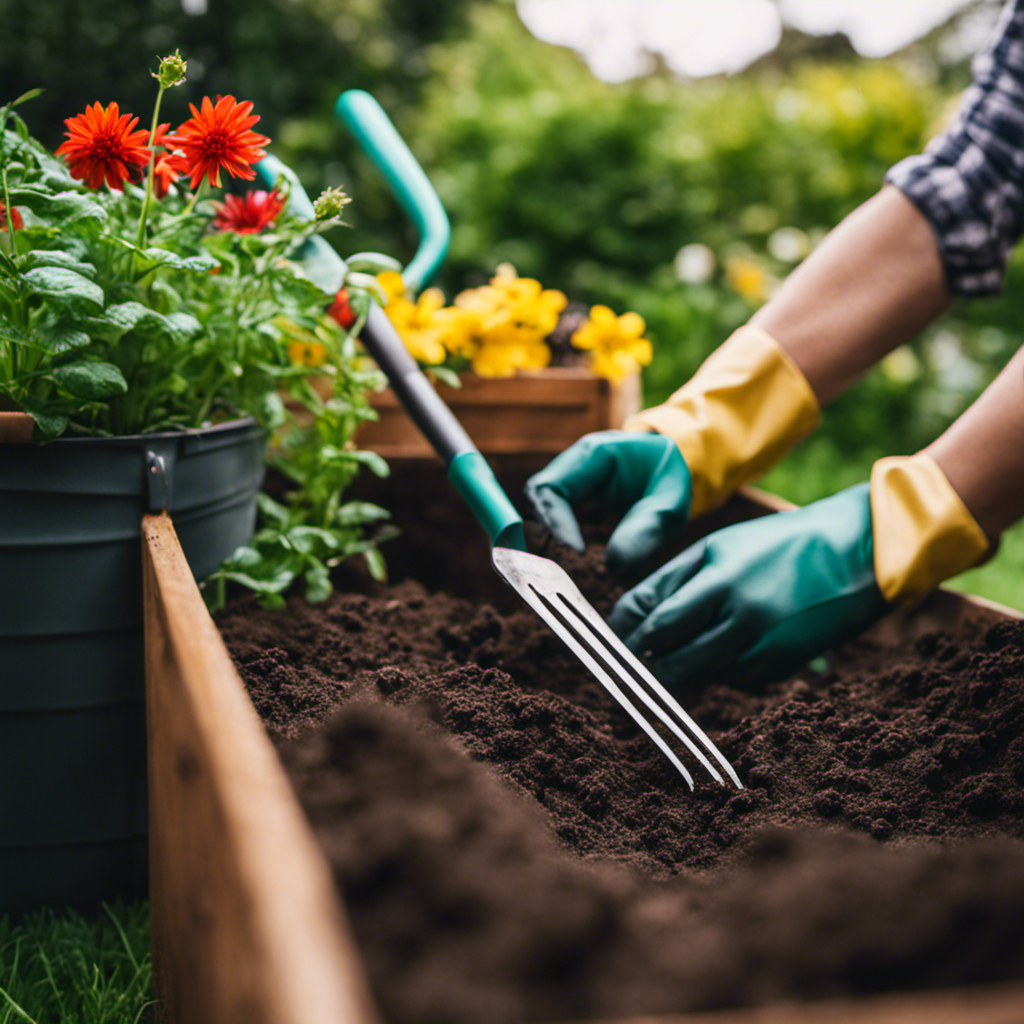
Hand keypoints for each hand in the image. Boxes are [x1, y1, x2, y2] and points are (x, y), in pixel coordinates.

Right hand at [525, 430, 690, 570]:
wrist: (667, 467)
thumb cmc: (669, 480)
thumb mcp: (672, 503)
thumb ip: (649, 528)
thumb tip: (615, 563)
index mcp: (595, 453)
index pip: (552, 487)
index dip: (557, 522)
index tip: (579, 551)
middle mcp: (574, 461)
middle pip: (538, 493)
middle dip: (548, 527)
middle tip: (568, 558)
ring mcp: (569, 474)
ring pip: (539, 502)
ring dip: (548, 530)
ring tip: (570, 556)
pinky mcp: (570, 490)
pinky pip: (549, 509)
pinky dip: (555, 531)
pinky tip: (572, 550)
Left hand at [608, 484, 889, 688]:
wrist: (860, 552)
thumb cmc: (781, 545)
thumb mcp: (724, 547)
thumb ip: (677, 579)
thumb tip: (634, 616)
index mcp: (714, 569)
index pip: (648, 609)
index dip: (622, 629)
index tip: (614, 638)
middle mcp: (735, 603)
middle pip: (665, 648)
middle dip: (641, 659)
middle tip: (630, 664)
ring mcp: (761, 636)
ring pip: (697, 671)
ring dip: (678, 671)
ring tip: (669, 665)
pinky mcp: (782, 662)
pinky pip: (735, 680)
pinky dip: (722, 673)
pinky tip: (728, 656)